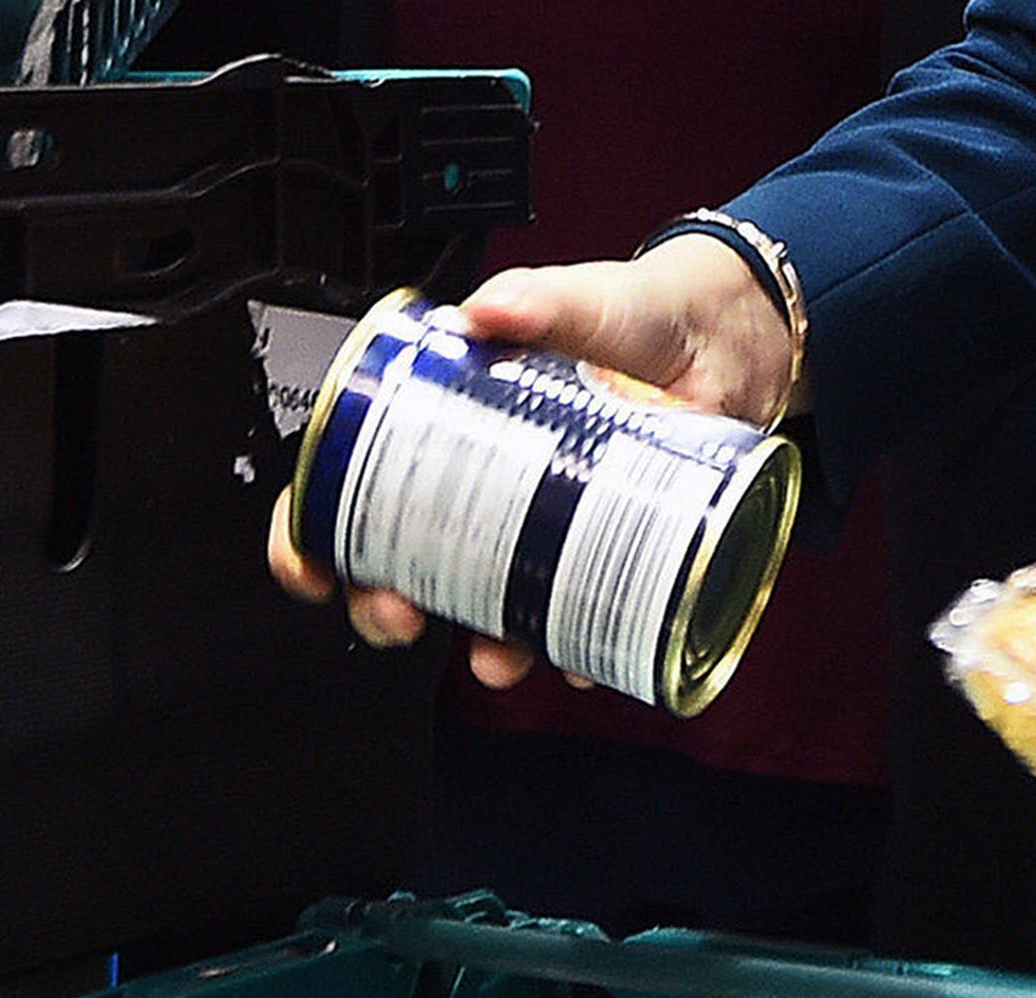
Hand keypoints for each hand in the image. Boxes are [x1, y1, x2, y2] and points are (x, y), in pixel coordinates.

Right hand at [266, 234, 801, 690]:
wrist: (728, 343)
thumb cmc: (636, 317)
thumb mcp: (581, 299)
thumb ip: (537, 298)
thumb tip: (487, 311)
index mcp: (449, 423)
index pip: (351, 484)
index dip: (312, 532)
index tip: (308, 562)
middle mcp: (486, 487)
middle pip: (403, 564)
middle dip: (384, 605)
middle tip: (396, 611)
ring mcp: (543, 529)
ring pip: (486, 608)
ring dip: (480, 646)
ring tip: (493, 655)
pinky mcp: (606, 555)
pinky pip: (581, 620)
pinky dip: (578, 650)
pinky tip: (581, 660)